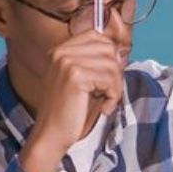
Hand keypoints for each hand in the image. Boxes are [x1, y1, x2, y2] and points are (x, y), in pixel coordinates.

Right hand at [30, 30, 123, 155]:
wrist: (50, 135)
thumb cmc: (67, 111)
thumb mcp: (79, 80)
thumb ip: (95, 63)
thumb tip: (122, 52)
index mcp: (59, 50)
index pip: (96, 36)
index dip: (109, 54)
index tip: (108, 75)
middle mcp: (61, 52)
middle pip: (107, 48)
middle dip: (115, 71)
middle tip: (108, 91)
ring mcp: (67, 62)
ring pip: (112, 64)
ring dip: (115, 87)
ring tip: (105, 101)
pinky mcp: (75, 76)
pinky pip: (110, 79)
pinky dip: (113, 96)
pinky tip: (103, 108)